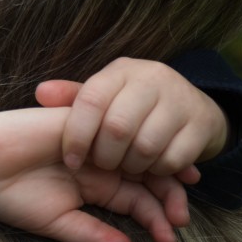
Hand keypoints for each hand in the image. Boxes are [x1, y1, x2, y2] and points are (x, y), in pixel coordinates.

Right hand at [0, 108, 186, 241]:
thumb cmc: (10, 196)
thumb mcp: (56, 223)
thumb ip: (92, 236)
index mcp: (95, 186)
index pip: (138, 199)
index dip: (158, 217)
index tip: (169, 239)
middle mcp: (100, 162)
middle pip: (147, 174)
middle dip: (169, 197)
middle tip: (180, 220)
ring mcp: (93, 140)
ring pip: (140, 152)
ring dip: (161, 172)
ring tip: (175, 197)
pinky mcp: (82, 120)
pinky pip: (116, 128)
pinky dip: (136, 144)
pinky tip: (151, 159)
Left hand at [35, 57, 227, 179]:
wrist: (191, 104)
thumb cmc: (133, 103)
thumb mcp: (104, 95)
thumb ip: (73, 98)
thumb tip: (40, 93)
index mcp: (121, 71)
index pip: (91, 100)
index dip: (77, 135)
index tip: (71, 160)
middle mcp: (152, 79)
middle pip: (118, 128)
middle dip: (105, 156)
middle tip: (103, 165)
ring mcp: (180, 100)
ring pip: (146, 147)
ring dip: (131, 166)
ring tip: (126, 165)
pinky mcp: (201, 124)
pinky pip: (173, 160)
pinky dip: (157, 170)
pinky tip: (151, 166)